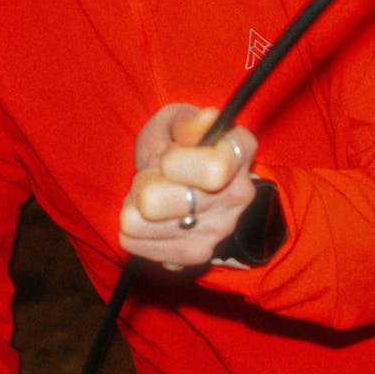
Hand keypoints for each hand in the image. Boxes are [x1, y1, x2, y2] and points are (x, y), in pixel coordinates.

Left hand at [119, 105, 257, 267]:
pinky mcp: (196, 255)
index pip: (214, 170)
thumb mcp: (177, 122)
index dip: (176, 164)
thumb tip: (206, 119)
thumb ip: (187, 122)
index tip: (167, 159)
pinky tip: (148, 217)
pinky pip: (138, 244)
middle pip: (172, 202)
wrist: (181, 180)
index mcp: (241, 151)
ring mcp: (220, 229)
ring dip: (134, 206)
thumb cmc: (178, 144)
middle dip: (145, 183)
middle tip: (152, 175)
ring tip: (150, 192)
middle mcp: (240, 194)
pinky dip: (133, 229)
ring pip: (145, 224)